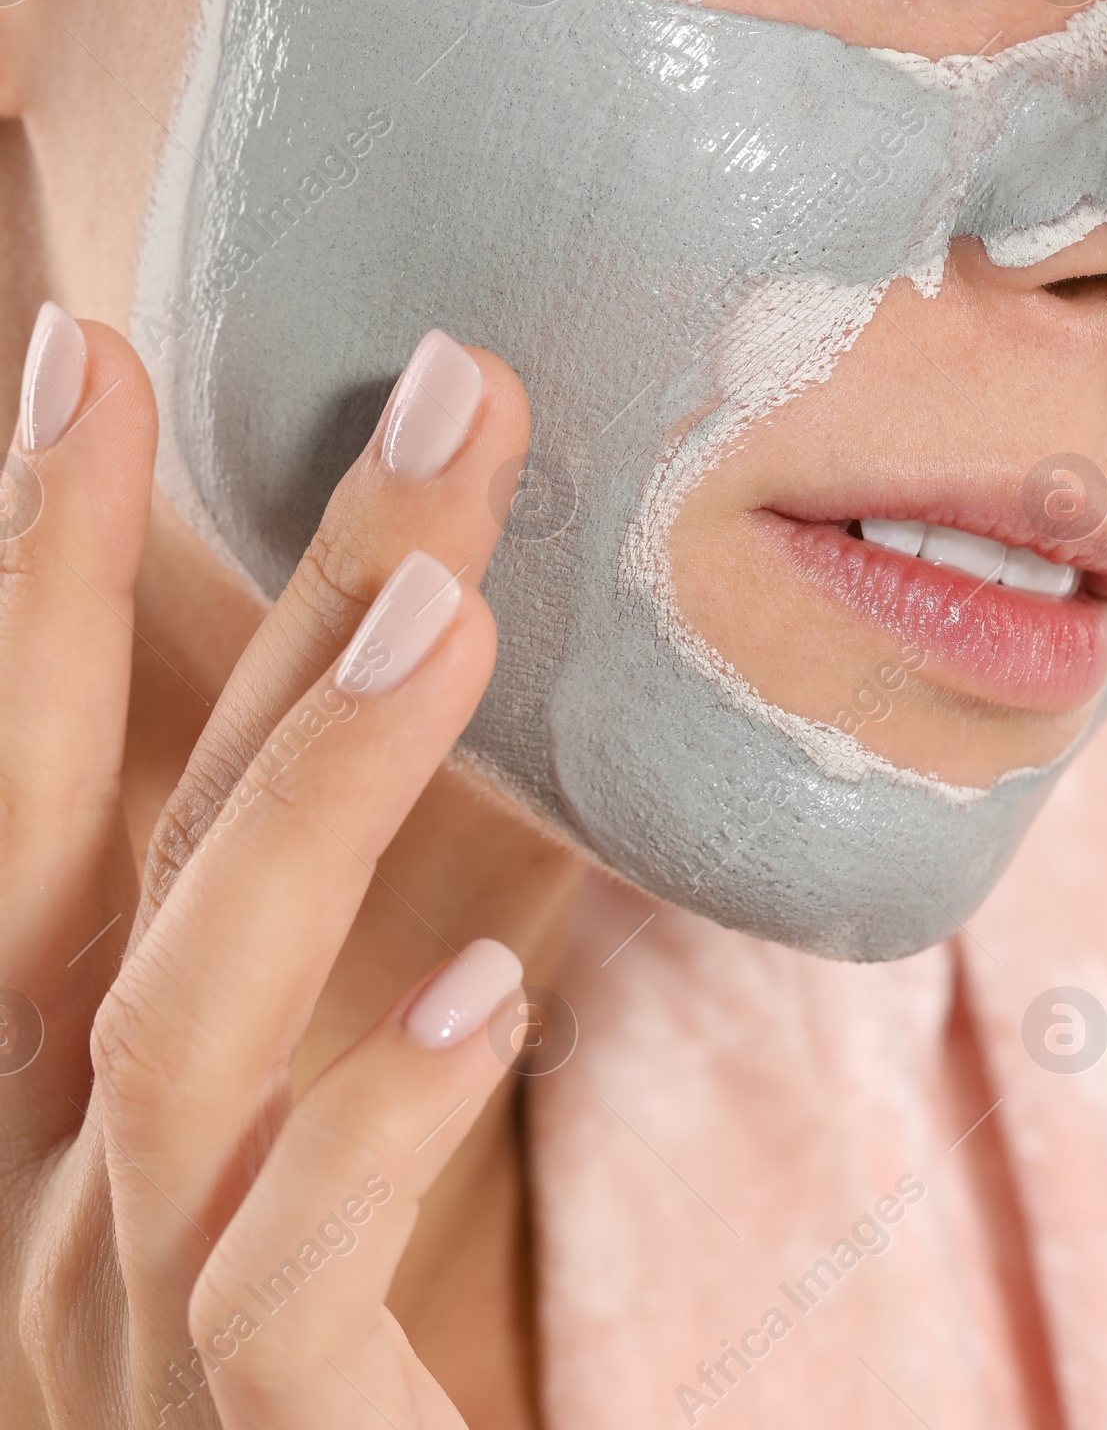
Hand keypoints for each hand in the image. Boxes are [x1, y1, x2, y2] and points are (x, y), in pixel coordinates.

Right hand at [0, 309, 533, 1426]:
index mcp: (50, 1079)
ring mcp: (115, 1324)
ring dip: (308, 799)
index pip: (35, 791)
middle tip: (427, 396)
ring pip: (167, 1029)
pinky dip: (363, 1132)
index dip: (47, 576)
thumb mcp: (299, 1101)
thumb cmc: (319, 1357)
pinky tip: (483, 998)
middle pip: (93, 844)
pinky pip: (270, 1283)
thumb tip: (436, 652)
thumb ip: (332, 917)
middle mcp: (39, 1178)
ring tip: (452, 619)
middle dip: (214, 602)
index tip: (90, 355)